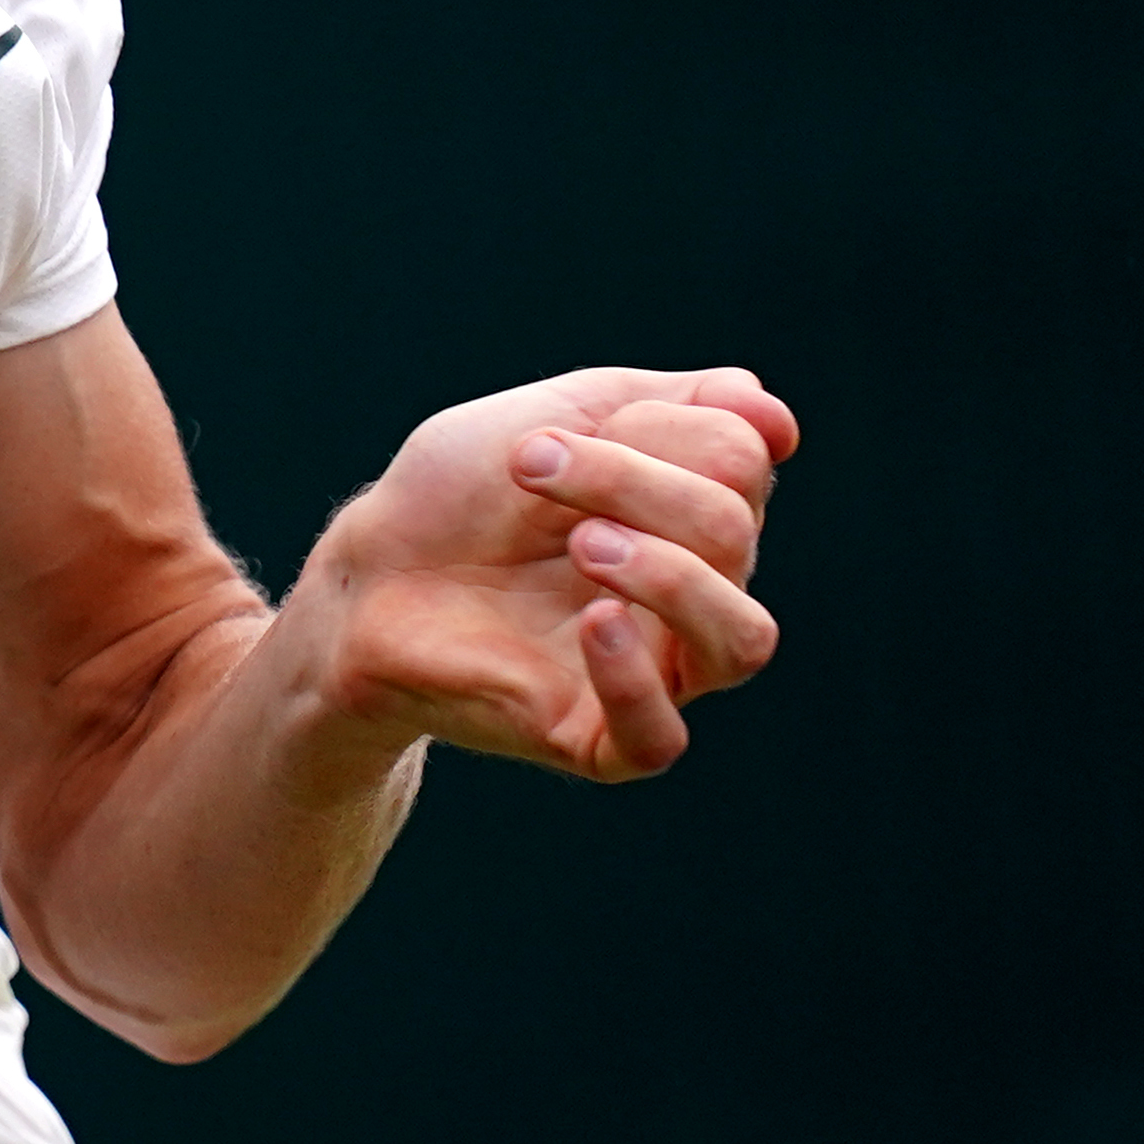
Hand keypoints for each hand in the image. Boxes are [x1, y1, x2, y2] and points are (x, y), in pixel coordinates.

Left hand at [282, 366, 797, 783]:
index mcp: (688, 517)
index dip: (654, 431)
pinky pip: (660, 737)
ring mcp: (651, 670)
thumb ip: (670, 404)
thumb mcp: (555, 414)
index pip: (739, 463)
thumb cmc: (456, 498)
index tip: (542, 434)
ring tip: (584, 545)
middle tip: (532, 466)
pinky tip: (594, 620)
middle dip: (632, 481)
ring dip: (672, 576)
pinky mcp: (595, 739)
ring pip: (741, 640)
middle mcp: (690, 597)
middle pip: (732, 533)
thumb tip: (777, 418)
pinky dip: (634, 678)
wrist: (366, 576)